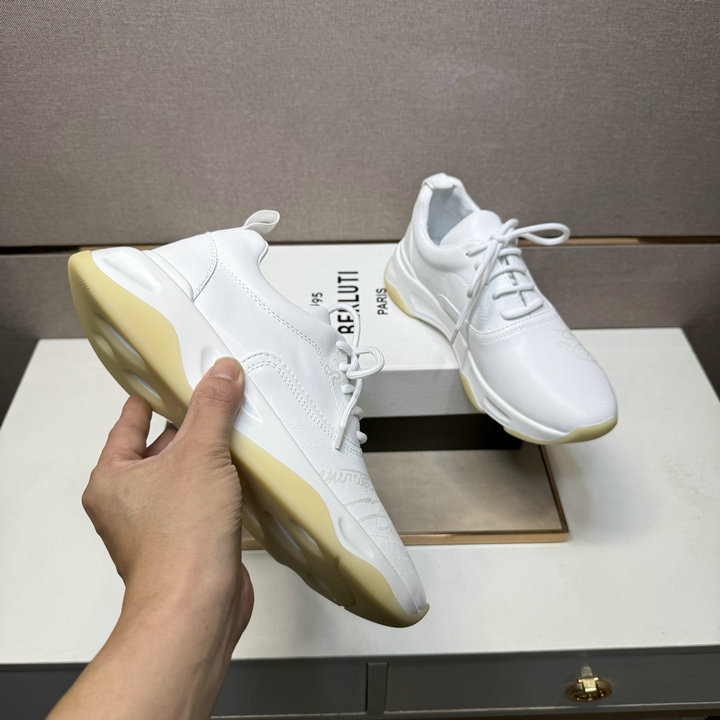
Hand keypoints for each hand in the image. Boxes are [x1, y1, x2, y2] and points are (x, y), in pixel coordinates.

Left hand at [82, 356, 252, 643]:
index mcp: (113, 477)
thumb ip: (212, 409)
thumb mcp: (200, 455)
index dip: (154, 394)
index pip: (131, 420)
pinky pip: (205, 500)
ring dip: (213, 455)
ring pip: (188, 475)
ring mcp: (159, 524)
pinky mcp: (188, 541)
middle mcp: (129, 501)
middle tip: (222, 394)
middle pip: (163, 446)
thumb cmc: (182, 535)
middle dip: (193, 423)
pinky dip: (224, 485)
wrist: (197, 607)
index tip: (176, 373)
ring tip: (242, 424)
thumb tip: (223, 370)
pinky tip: (250, 469)